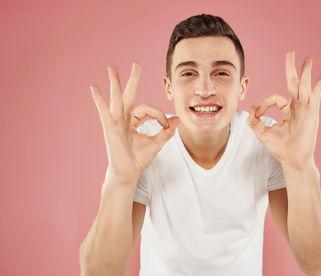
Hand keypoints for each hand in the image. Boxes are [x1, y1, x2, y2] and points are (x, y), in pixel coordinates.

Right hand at [90, 62, 179, 184]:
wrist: (128, 172)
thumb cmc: (139, 159)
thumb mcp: (156, 143)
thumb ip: (166, 131)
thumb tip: (177, 119)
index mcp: (133, 120)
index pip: (147, 109)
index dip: (160, 115)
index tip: (166, 125)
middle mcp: (124, 118)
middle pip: (129, 94)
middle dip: (133, 79)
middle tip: (137, 63)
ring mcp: (116, 122)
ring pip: (117, 98)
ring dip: (115, 83)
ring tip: (112, 68)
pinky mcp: (110, 128)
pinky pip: (104, 111)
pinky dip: (99, 99)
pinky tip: (94, 88)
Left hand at [247, 51, 320, 168]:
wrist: (292, 160)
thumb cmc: (280, 148)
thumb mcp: (263, 133)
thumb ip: (255, 121)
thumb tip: (250, 109)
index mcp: (286, 110)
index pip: (274, 98)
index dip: (263, 104)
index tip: (256, 114)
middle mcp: (297, 107)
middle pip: (293, 83)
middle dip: (291, 68)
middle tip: (290, 53)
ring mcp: (305, 110)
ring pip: (305, 86)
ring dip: (306, 72)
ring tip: (308, 59)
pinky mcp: (312, 114)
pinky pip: (316, 97)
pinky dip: (319, 86)